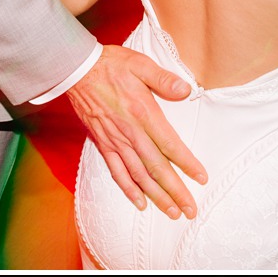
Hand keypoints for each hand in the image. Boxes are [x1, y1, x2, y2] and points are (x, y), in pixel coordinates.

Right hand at [66, 43, 207, 219]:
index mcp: (143, 113)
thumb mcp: (140, 64)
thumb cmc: (110, 65)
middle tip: (189, 209)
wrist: (76, 70)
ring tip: (171, 211)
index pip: (169, 145)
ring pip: (139, 175)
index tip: (201, 178)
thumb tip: (186, 91)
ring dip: (156, 196)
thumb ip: (163, 79)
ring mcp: (115, 141)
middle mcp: (130, 133)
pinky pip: (117, 172)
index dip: (186, 163)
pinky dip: (129, 189)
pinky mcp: (103, 144)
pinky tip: (140, 202)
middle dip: (175, 191)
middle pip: (157, 168)